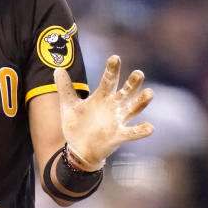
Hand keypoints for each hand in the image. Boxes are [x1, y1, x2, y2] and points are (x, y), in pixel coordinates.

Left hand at [54, 55, 153, 170]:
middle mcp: (113, 106)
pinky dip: (141, 130)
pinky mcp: (119, 136)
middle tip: (138, 73)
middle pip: (126, 92)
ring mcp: (118, 121)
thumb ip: (65, 88)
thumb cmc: (77, 125)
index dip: (112, 69)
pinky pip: (132, 132)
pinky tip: (149, 127)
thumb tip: (57, 69)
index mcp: (102, 97)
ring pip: (133, 109)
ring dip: (141, 102)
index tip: (115, 58)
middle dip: (133, 83)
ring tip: (149, 93)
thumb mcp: (68, 105)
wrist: (78, 149)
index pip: (109, 80)